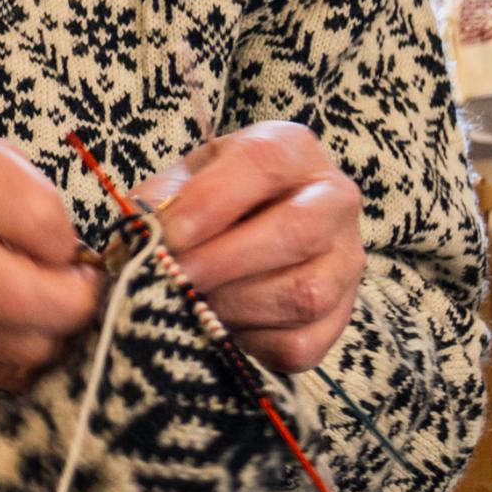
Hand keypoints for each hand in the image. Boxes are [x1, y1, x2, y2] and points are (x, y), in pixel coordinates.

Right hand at [0, 122, 102, 391]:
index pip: (40, 223)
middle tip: (75, 286)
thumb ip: (25, 188)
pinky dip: (18, 358)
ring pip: (17, 348)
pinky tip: (16, 331)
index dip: (72, 242)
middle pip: (28, 303)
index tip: (70, 245)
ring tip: (43, 306)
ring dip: (49, 333)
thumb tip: (70, 252)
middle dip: (75, 303)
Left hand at [152, 123, 364, 374]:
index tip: (168, 234)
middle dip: (224, 260)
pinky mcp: (340, 318)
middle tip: (174, 276)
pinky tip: (219, 325)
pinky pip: (301, 342)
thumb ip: (160, 205)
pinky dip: (250, 342)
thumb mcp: (178, 186)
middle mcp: (335, 199)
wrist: (235, 240)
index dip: (212, 201)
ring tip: (189, 300)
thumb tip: (145, 242)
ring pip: (304, 292)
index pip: (265, 162)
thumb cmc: (202, 205)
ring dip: (234, 305)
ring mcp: (345, 261)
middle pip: (298, 231)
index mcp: (293, 150)